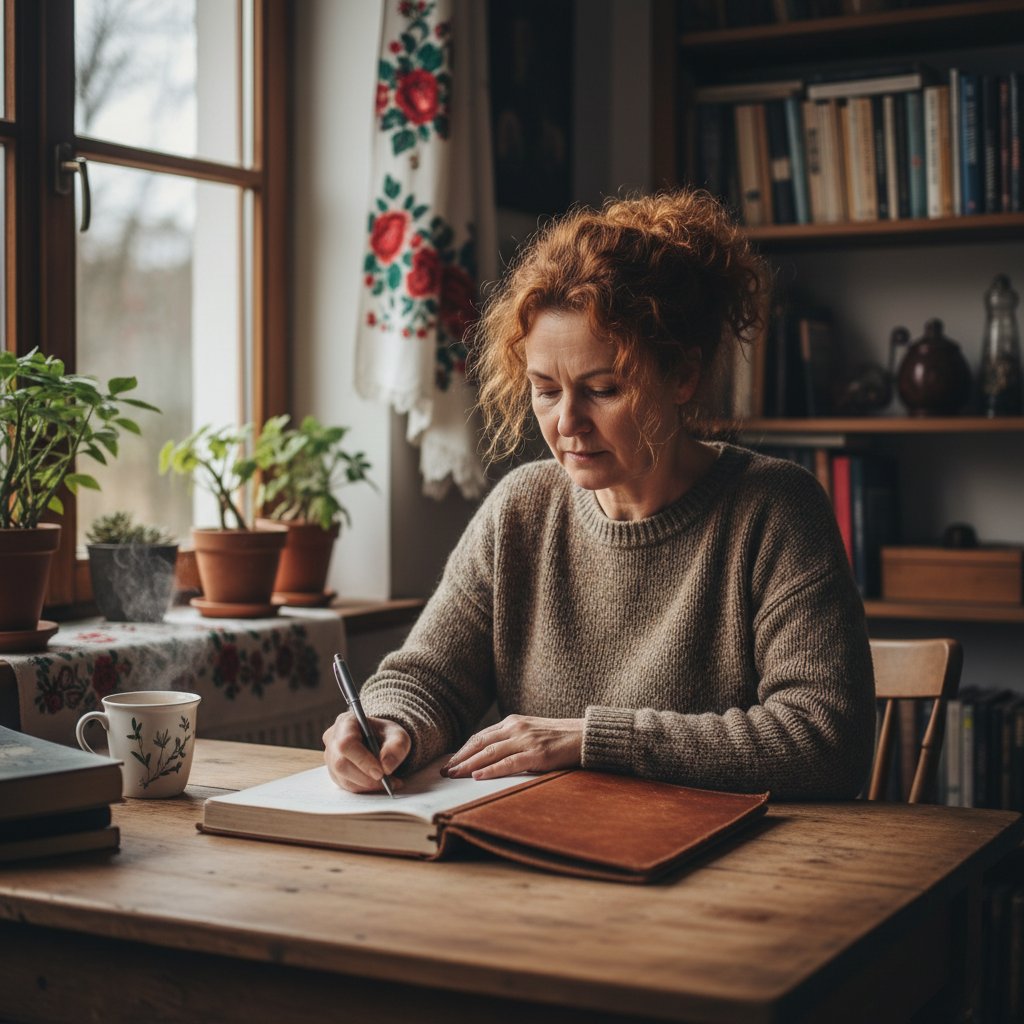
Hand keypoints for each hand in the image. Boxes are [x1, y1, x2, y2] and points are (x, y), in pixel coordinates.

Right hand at [322, 712, 410, 793]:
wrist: (380, 740)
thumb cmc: (386, 734)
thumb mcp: (398, 735)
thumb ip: (396, 747)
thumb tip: (387, 767)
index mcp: (346, 722)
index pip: (346, 743)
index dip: (362, 760)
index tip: (381, 773)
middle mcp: (333, 740)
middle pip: (341, 763)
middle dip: (367, 777)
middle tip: (390, 782)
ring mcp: (331, 758)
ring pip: (343, 778)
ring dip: (368, 785)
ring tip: (390, 783)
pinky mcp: (334, 773)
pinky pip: (346, 786)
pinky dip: (365, 788)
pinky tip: (380, 784)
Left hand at [443, 715, 583, 779]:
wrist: (584, 736)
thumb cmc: (558, 737)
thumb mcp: (530, 732)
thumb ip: (512, 739)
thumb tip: (489, 756)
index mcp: (513, 722)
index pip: (480, 737)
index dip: (463, 750)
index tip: (450, 761)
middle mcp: (516, 728)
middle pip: (480, 744)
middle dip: (460, 758)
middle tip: (444, 771)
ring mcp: (526, 740)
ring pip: (490, 753)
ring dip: (469, 765)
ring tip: (454, 775)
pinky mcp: (537, 754)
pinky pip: (509, 763)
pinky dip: (492, 770)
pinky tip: (478, 776)